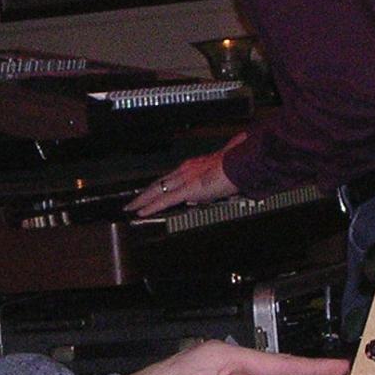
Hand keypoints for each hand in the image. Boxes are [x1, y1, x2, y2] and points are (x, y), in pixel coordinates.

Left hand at [125, 139, 242, 216]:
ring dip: (142, 199)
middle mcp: (185, 170)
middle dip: (145, 193)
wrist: (242, 163)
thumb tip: (208, 194)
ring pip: (157, 190)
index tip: (151, 191)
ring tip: (131, 207)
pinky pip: (165, 199)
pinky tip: (141, 212)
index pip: (170, 178)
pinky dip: (151, 206)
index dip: (159, 186)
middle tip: (133, 201)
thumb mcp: (221, 175)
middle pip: (159, 183)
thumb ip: (213, 183)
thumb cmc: (237, 166)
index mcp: (193, 166)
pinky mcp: (187, 189)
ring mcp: (185, 178)